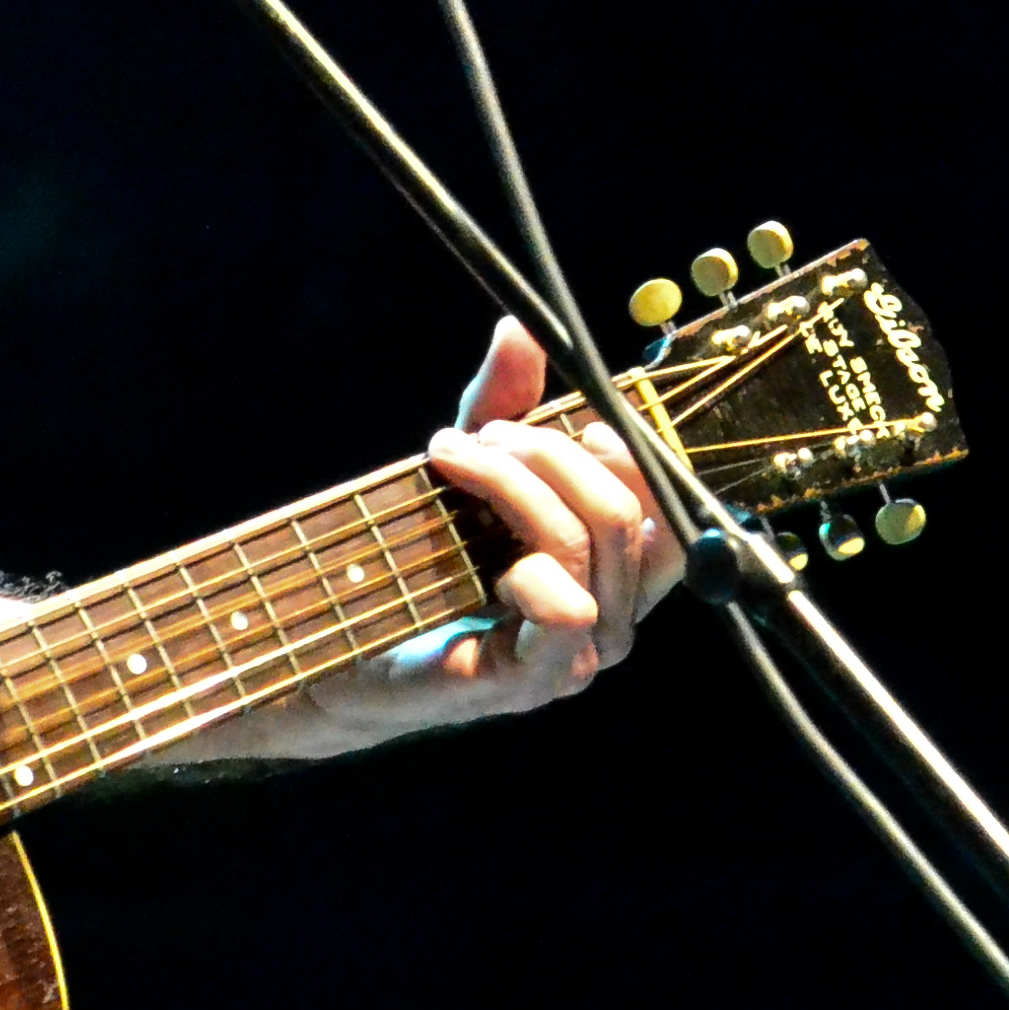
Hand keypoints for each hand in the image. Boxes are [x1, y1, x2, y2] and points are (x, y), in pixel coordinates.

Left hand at [188, 321, 684, 761]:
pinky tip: (480, 559)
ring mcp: (582, 655)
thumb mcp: (471, 470)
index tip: (538, 420)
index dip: (614, 446)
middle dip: (546, 452)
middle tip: (475, 437)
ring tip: (453, 465)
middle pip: (622, 508)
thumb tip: (520, 327)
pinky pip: (567, 608)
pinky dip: (524, 563)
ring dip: (514, 485)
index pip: (661, 497)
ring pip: (586, 540)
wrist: (347, 646)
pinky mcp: (535, 682)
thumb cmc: (420, 563)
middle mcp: (617, 617)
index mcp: (617, 571)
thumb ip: (505, 405)